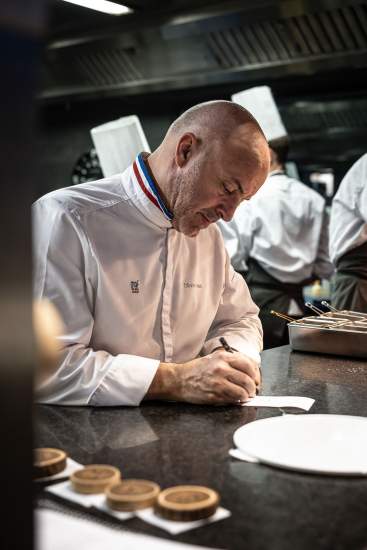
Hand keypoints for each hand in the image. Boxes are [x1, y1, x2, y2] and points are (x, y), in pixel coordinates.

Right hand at [146, 350, 260, 404]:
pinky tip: (236, 399)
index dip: (256, 374)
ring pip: (243, 391)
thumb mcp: (213, 359)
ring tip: (245, 396)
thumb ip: (231, 363)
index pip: (249, 364)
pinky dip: (238, 401)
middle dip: (253, 387)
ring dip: (247, 395)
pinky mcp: (215, 395)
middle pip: (248, 379)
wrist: (178, 380)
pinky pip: (233, 399)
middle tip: (252, 390)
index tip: (256, 379)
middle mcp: (221, 368)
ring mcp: (218, 382)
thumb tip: (249, 373)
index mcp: (223, 357)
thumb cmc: (196, 370)